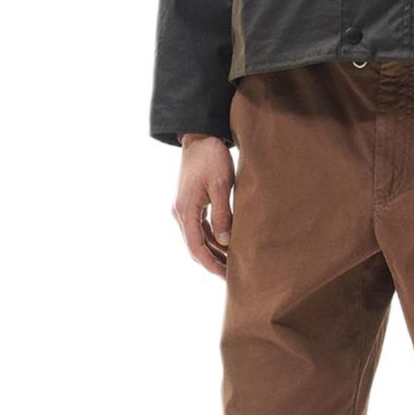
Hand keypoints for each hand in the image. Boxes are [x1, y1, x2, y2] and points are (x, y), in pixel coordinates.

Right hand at [173, 134, 234, 278]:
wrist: (200, 137)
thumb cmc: (212, 158)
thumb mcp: (220, 185)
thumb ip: (222, 213)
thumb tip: (226, 242)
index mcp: (185, 210)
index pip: (196, 247)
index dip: (211, 264)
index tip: (226, 277)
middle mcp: (180, 213)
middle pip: (195, 247)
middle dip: (213, 263)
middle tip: (233, 276)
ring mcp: (183, 209)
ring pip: (198, 239)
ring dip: (214, 252)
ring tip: (233, 264)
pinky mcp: (190, 204)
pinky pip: (200, 228)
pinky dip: (212, 239)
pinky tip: (227, 245)